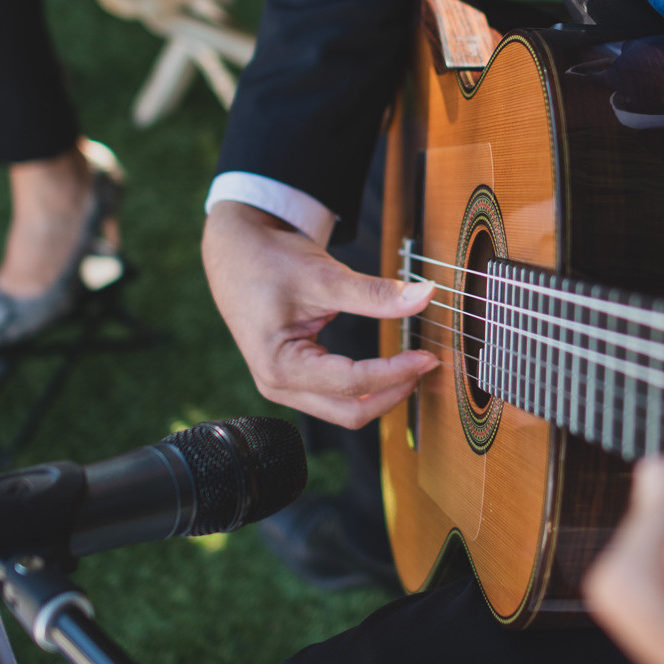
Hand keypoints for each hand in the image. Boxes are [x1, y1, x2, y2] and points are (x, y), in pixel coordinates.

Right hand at [202, 201, 437, 427]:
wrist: (236, 252)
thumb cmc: (268, 261)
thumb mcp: (324, 276)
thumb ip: (375, 293)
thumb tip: (425, 295)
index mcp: (278, 366)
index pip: (351, 382)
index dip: (395, 372)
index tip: (427, 356)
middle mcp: (278, 385)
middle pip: (350, 412)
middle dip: (392, 393)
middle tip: (425, 364)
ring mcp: (284, 386)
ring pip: (345, 410)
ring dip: (382, 393)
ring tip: (412, 365)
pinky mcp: (295, 378)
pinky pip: (338, 396)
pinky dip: (368, 386)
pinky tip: (391, 366)